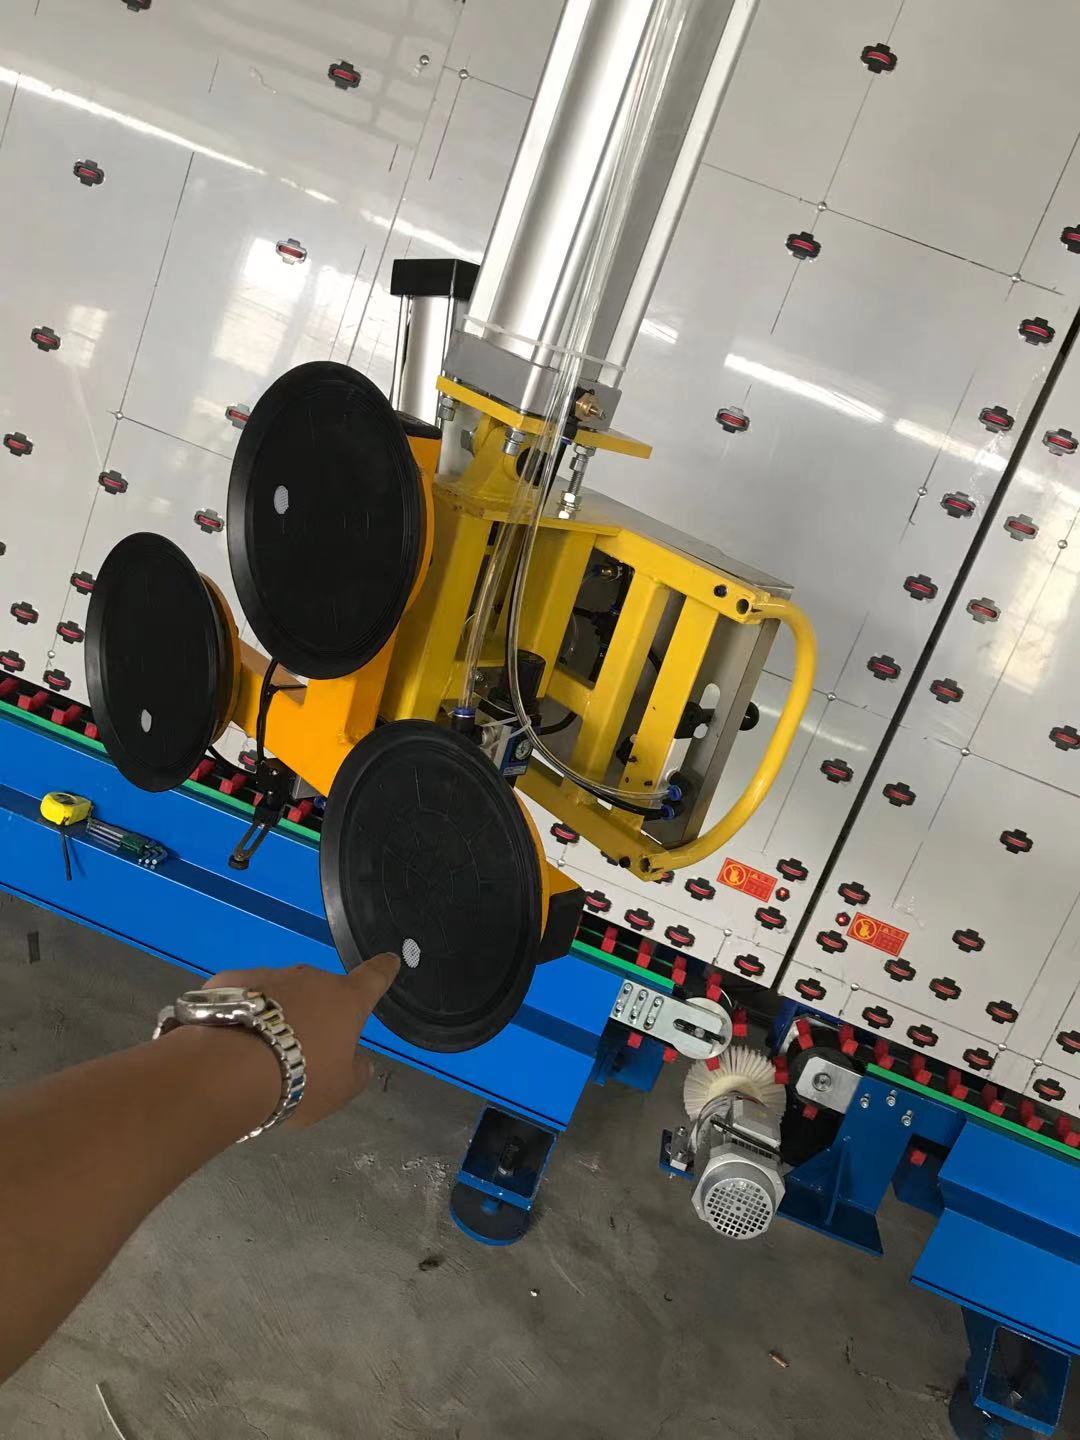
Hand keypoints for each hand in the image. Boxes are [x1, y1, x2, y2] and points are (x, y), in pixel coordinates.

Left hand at [202, 955, 399, 1128]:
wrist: (230, 1069)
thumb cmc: (300, 1079)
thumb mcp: (341, 1089)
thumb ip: (356, 1070)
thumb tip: (358, 1059)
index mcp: (346, 1000)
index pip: (373, 978)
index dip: (383, 971)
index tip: (389, 960)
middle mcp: (310, 979)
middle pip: (320, 991)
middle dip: (314, 1012)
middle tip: (300, 1049)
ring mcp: (269, 975)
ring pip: (280, 993)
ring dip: (277, 1014)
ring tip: (259, 1052)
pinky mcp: (231, 980)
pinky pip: (244, 997)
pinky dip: (241, 1014)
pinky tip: (230, 1040)